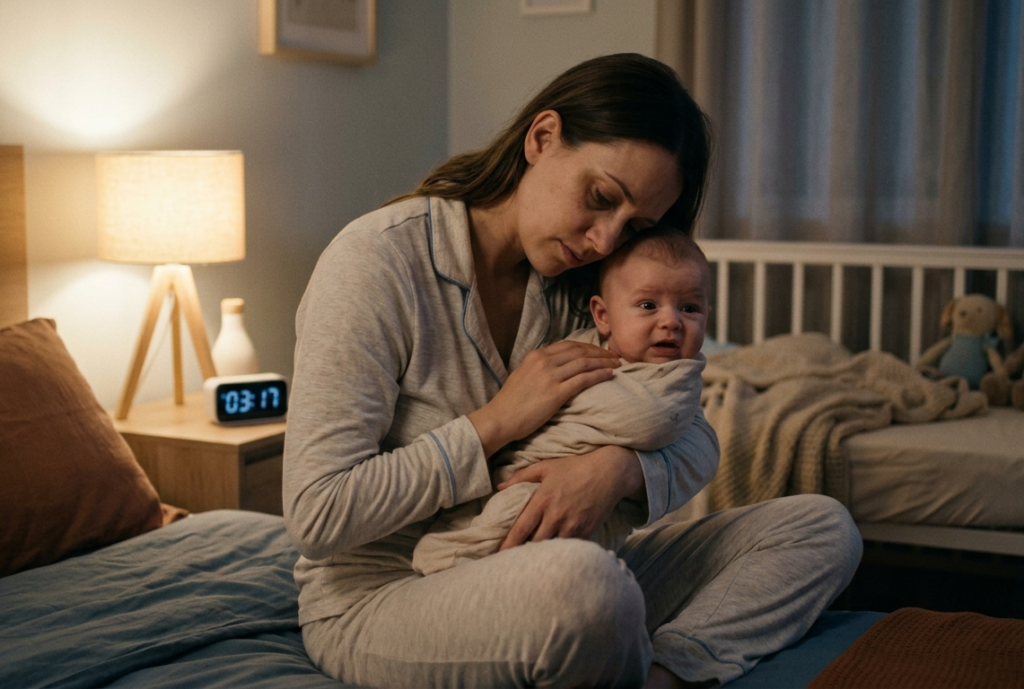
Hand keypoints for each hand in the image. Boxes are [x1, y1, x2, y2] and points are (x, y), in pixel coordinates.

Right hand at [468, 340, 619, 456]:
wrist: (500, 418)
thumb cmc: (511, 402)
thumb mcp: (523, 375)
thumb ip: (540, 367)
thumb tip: (557, 366)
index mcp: (536, 355)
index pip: (568, 345)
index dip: (588, 346)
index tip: (600, 351)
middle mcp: (544, 361)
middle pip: (579, 351)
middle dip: (600, 352)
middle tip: (615, 355)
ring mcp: (550, 376)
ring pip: (584, 363)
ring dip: (604, 362)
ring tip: (617, 364)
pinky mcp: (556, 393)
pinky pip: (584, 379)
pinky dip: (599, 375)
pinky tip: (610, 375)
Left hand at [496, 446, 643, 549]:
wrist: (609, 473)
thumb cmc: (575, 468)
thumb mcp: (546, 467)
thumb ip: (521, 477)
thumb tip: (499, 488)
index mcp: (543, 500)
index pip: (520, 528)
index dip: (507, 544)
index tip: (497, 555)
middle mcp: (556, 515)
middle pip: (534, 543)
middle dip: (522, 554)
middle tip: (510, 562)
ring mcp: (573, 526)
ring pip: (551, 549)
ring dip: (540, 556)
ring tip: (529, 564)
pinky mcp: (586, 532)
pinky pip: (569, 548)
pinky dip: (559, 554)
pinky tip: (552, 558)